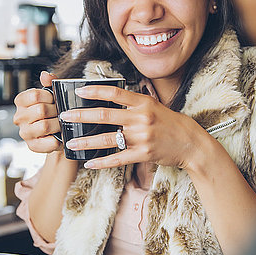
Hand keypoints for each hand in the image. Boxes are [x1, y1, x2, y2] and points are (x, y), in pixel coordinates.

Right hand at [13, 71, 61, 153]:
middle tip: (61, 113)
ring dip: (58, 125)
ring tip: (61, 124)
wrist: (57, 136)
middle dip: (56, 111)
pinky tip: (60, 136)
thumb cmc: (53, 113)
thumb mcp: (52, 97)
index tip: (54, 100)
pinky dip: (58, 139)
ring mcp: (24, 133)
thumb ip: (49, 84)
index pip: (35, 94)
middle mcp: (19, 117)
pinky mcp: (32, 146)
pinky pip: (49, 142)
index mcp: (21, 101)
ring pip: (45, 126)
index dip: (50, 96)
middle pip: (41, 110)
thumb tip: (45, 75)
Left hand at [60, 84, 205, 169]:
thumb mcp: (155, 107)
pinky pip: (118, 159)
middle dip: (81, 116)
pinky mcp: (143, 154)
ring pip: (107, 139)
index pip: (115, 93)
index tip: (79, 91)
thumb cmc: (171, 124)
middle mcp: (141, 118)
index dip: (95, 91)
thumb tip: (111, 100)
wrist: (191, 143)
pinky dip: (102, 162)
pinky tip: (89, 163)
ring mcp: (142, 137)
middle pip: (104, 115)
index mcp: (143, 103)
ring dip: (86, 141)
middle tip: (64, 116)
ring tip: (71, 142)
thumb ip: (134, 104)